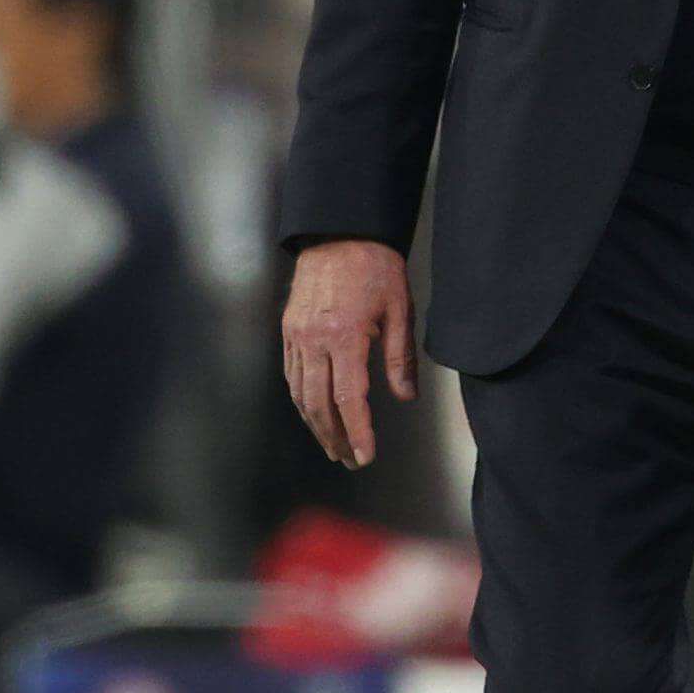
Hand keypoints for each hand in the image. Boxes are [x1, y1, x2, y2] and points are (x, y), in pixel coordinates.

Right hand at [283, 238, 416, 468]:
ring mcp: (297, 336)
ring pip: (301, 393)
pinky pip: (292, 375)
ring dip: (315, 425)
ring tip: (332, 445)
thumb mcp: (400, 308)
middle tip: (349, 460)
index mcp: (345, 336)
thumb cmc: (375, 266)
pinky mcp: (289, 330)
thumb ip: (400, 357)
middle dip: (335, 437)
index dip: (358, 432)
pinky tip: (313, 413)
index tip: (365, 456)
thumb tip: (405, 397)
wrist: (339, 232)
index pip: (349, 399)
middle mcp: (315, 340)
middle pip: (320, 404)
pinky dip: (302, 400)